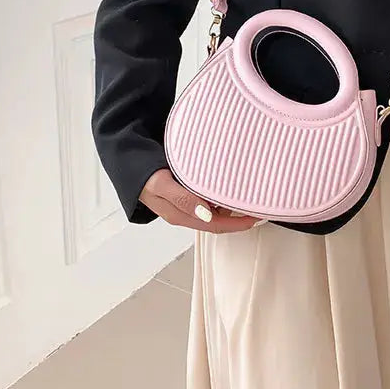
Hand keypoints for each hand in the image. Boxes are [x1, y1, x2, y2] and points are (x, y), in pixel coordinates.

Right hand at [140, 168, 260, 232]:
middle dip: (240, 218)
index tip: (259, 215)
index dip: (239, 223)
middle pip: (219, 221)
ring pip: (215, 211)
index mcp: (181, 215)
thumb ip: (183, 198)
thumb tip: (207, 214)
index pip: (216, 225)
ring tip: (250, 196)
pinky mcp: (185, 194)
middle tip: (261, 206)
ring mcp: (185, 205)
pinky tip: (229, 187)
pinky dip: (221, 197)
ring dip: (231, 207)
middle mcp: (186, 213)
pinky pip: (208, 200)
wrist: (128, 163)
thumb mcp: (162, 185)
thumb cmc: (144, 174)